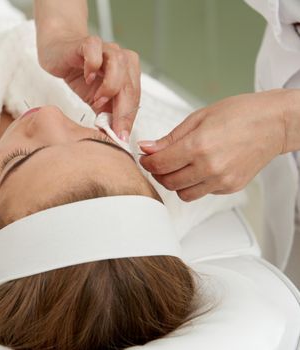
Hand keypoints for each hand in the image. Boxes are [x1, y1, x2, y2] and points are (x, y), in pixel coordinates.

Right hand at [37, 34, 140, 140]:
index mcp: (127, 73)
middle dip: (123, 110)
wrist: (58, 51)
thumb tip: (114, 136)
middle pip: (130, 84)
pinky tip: (87, 78)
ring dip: (110, 87)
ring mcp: (105, 49)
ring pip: (119, 64)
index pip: (134, 98)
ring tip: (97, 101)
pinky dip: (93, 66)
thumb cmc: (79, 73)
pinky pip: (95, 51)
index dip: (129, 118)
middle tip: (115, 129)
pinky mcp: (87, 43)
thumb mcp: (95, 99)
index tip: (122, 138)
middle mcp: (120, 59)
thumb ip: (106, 114)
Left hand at [137, 90, 288, 201]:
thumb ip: (170, 138)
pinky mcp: (230, 188)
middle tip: (159, 161)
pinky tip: (199, 169)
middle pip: (168, 182)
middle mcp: (210, 167)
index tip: (146, 157)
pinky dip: (194, 184)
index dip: (147, 162)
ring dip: (175, 182)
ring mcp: (221, 180)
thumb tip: (147, 147)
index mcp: (198, 146)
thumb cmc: (241, 114)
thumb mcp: (199, 118)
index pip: (159, 164)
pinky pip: (202, 193)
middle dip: (158, 173)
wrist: (275, 123)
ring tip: (179, 167)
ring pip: (183, 194)